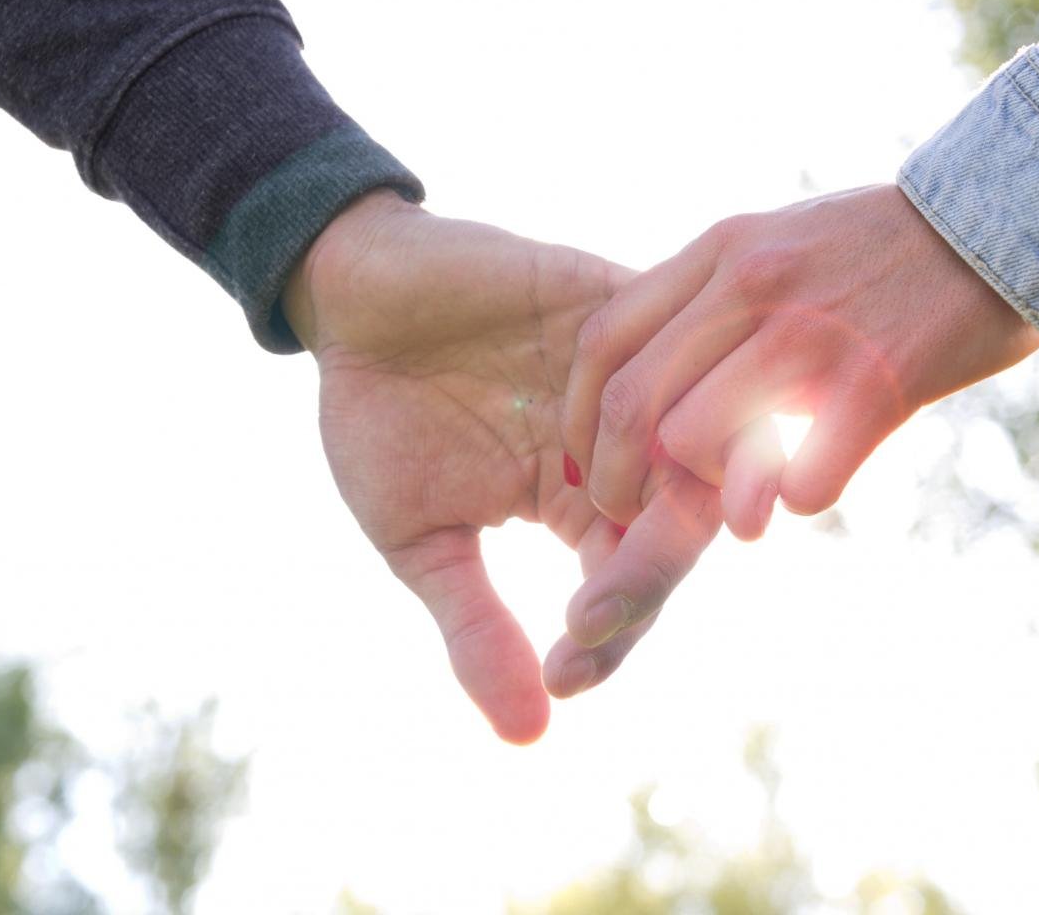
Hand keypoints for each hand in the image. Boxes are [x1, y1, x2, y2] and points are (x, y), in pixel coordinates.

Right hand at [283, 190, 725, 743]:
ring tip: (618, 536)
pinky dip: (647, 393)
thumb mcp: (422, 541)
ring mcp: (628, 373)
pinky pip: (664, 347)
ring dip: (658, 492)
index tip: (566, 673)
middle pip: (679, 519)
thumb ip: (479, 628)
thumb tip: (528, 739)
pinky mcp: (616, 298)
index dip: (612, 631)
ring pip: (687, 439)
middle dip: (645, 575)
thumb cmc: (382, 420)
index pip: (632, 579)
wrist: (351, 303)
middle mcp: (624, 445)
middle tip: (595, 616)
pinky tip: (632, 429)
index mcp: (587, 503)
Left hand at [561, 183, 1038, 530]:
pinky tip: (806, 497)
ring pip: (692, 440)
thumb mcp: (777, 243)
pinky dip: (793, 504)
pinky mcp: (877, 382)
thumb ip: (711, 300)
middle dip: (616, 476)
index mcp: (720, 251)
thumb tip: (653, 385)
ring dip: (700, 496)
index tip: (588, 459)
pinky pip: (801, 479)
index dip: (579, 414)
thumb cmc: (880, 250)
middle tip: (630, 517)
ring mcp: (810, 332)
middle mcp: (749, 284)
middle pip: (630, 399)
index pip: (603, 337)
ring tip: (732, 513)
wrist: (1003, 228)